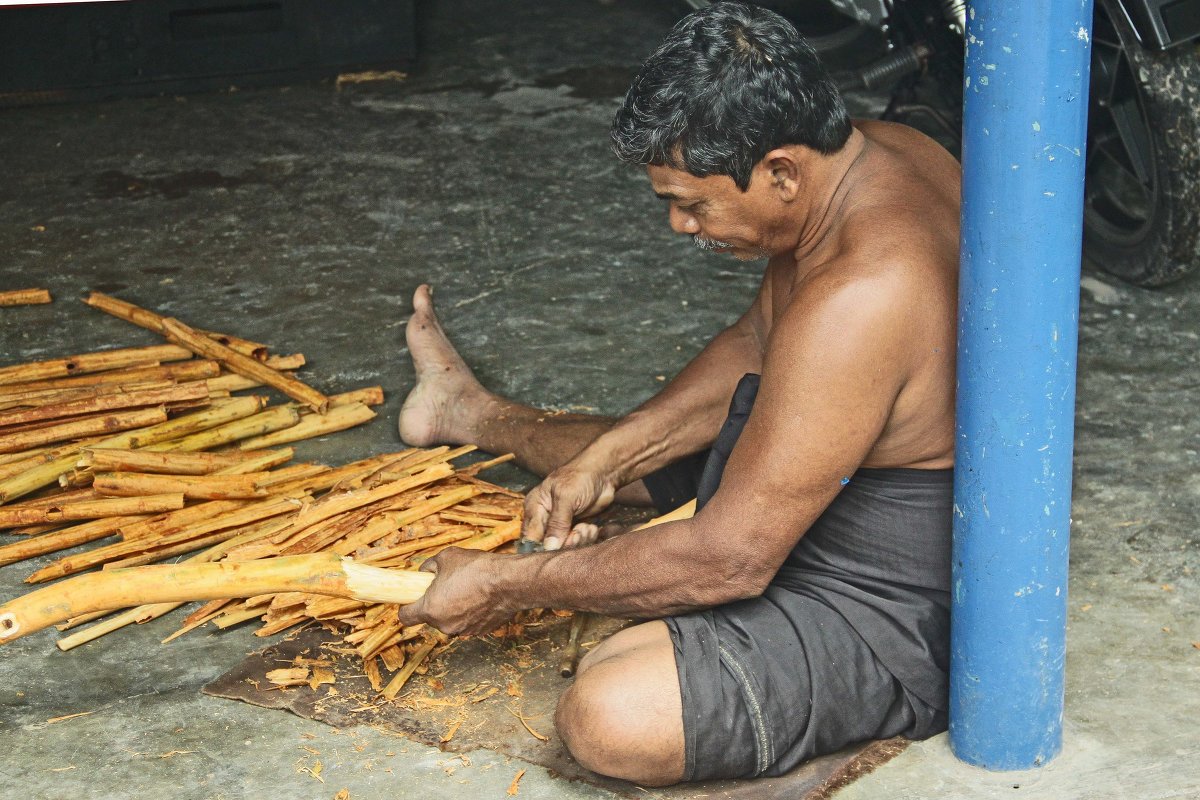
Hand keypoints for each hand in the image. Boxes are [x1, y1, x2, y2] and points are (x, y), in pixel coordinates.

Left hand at [396, 548, 515, 636]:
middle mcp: (444, 625)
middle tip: (447, 586)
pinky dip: (469, 613)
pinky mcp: (479, 632)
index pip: (405, 617)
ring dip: (453, 608)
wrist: (510, 582)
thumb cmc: (477, 569)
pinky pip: (467, 622)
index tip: (411, 599)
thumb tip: (425, 572)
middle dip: (436, 602)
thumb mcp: (446, 557)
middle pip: (430, 617)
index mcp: (430, 608)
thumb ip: (429, 566)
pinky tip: (480, 598)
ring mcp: (462, 631)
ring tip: (468, 589)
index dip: (406, 607)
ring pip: (449, 620)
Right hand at [521, 465, 617, 549]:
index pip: (530, 537)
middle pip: (547, 545)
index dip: (543, 546)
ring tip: (587, 527)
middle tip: (578, 533)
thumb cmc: (580, 477)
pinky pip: (577, 543)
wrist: (604, 474)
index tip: (558, 549)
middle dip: (565, 543)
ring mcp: (560, 524)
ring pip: (564, 546)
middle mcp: (544, 518)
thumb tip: (548, 547)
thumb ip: (557, 523)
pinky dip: (586, 539)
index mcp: (534, 507)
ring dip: (578, 540)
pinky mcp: (574, 528)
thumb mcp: (566, 497)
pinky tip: (591, 527)